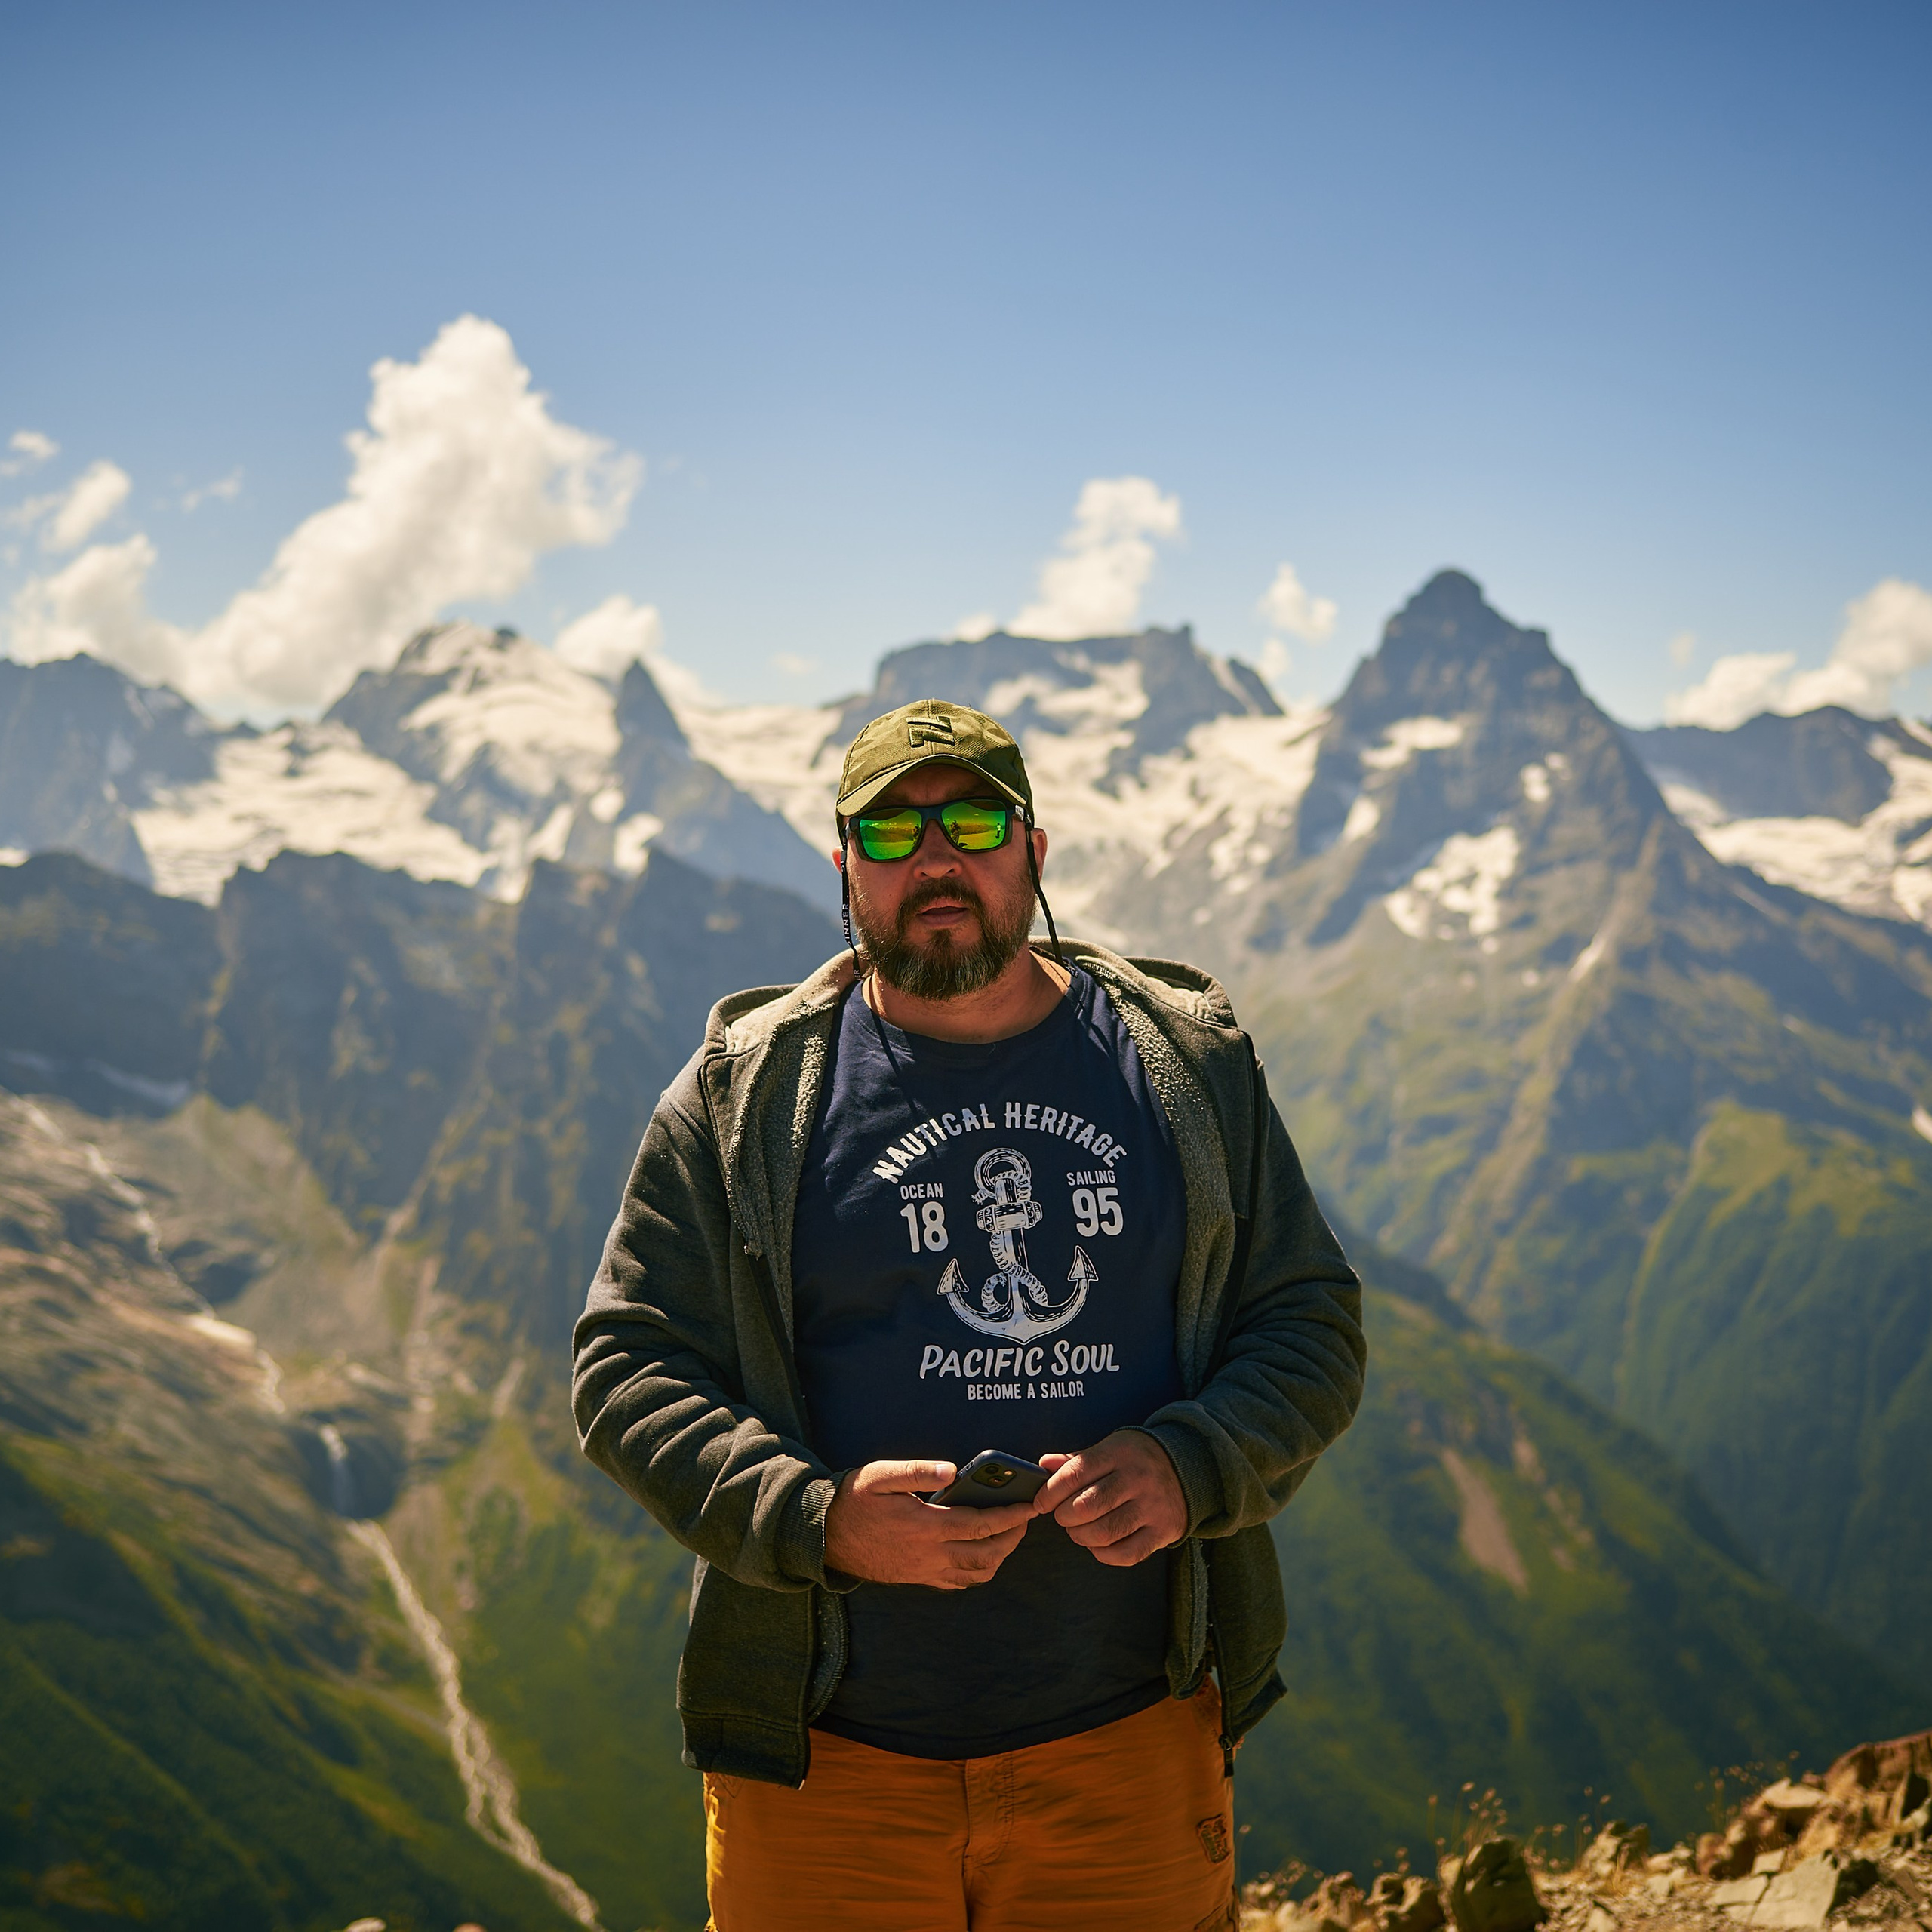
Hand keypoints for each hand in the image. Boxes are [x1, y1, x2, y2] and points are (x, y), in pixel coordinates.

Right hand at [823, 1460, 1037, 1588]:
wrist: (824, 1534)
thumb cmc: (854, 1499)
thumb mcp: (881, 1475)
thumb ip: (918, 1471)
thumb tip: (953, 1470)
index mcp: (925, 1527)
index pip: (980, 1525)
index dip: (1010, 1516)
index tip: (1029, 1506)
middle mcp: (929, 1554)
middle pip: (986, 1554)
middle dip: (1012, 1537)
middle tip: (1025, 1517)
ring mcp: (924, 1570)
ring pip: (975, 1573)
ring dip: (999, 1556)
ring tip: (1007, 1533)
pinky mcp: (917, 1578)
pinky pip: (958, 1582)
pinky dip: (978, 1570)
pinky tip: (979, 1552)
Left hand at [1037, 1430, 1187, 1565]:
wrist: (1186, 1467)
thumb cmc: (1134, 1460)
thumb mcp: (1108, 1450)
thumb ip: (1075, 1460)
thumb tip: (1045, 1465)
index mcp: (1119, 1453)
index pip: (1074, 1473)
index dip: (1050, 1492)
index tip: (1041, 1502)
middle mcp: (1137, 1478)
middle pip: (1085, 1506)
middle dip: (1063, 1517)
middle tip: (1063, 1516)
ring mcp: (1152, 1506)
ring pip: (1104, 1533)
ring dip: (1080, 1536)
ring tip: (1078, 1530)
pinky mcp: (1163, 1531)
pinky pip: (1126, 1554)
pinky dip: (1103, 1554)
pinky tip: (1098, 1543)